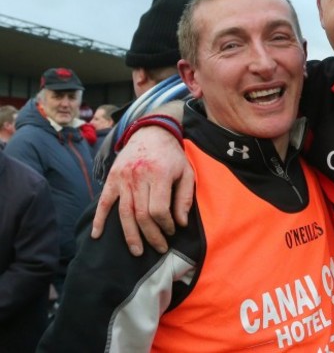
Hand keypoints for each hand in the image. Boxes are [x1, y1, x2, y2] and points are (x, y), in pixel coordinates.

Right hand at [91, 126, 193, 255]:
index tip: (172, 231)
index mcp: (158, 175)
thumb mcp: (186, 172)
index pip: (158, 209)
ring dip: (129, 235)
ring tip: (136, 251)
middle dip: (151, 235)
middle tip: (159, 248)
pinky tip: (97, 235)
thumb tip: (181, 223)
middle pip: (141, 214)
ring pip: (123, 213)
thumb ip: (184, 198)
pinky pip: (103, 202)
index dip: (165, 225)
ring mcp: (122, 178)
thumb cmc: (171, 156)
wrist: (151, 133)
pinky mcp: (112, 178)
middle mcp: (138, 177)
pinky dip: (99, 219)